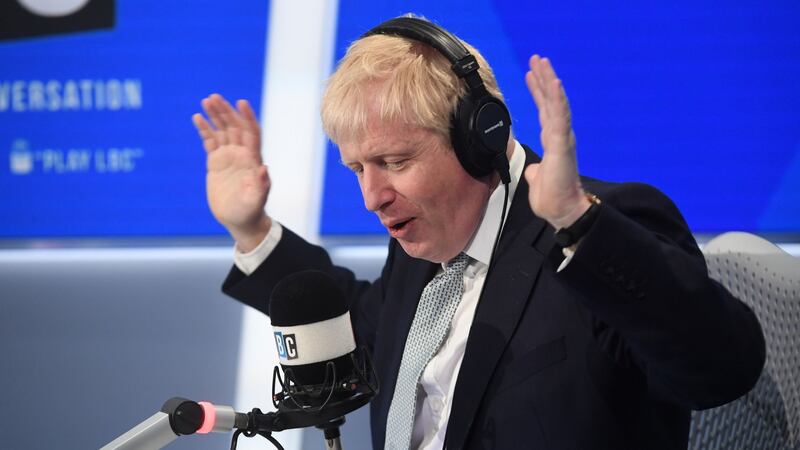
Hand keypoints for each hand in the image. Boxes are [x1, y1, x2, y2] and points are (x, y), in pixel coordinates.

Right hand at [192, 94, 270, 251]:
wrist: (239, 219)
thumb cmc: (250, 211)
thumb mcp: (256, 200)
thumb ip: (261, 185)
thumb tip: (264, 168)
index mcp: (252, 159)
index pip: (252, 133)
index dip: (247, 117)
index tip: (241, 102)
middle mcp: (242, 154)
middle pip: (235, 127)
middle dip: (226, 111)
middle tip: (214, 97)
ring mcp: (229, 156)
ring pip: (222, 130)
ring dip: (215, 115)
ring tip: (206, 100)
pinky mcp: (216, 161)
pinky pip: (210, 141)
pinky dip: (204, 129)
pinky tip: (197, 117)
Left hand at [523, 55, 589, 229]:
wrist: (563, 211)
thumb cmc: (554, 198)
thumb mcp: (537, 180)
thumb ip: (535, 172)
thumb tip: (532, 170)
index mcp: (553, 142)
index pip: (545, 111)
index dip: (538, 92)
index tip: (531, 75)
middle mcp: (559, 136)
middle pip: (551, 101)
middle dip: (543, 79)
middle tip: (537, 59)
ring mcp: (562, 138)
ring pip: (556, 103)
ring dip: (549, 81)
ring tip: (542, 63)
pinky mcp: (562, 144)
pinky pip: (560, 117)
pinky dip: (558, 99)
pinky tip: (555, 83)